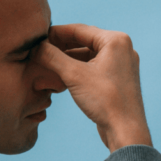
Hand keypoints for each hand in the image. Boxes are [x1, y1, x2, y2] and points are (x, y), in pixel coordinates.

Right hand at [33, 24, 151, 150]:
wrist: (125, 130)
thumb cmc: (105, 101)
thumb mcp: (73, 75)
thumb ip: (52, 57)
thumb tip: (35, 46)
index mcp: (115, 40)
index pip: (79, 30)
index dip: (55, 33)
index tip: (37, 37)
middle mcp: (122, 49)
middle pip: (84, 41)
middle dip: (61, 46)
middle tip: (39, 51)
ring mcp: (122, 65)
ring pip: (88, 56)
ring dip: (68, 59)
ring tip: (47, 63)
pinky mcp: (118, 79)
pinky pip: (94, 68)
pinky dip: (78, 69)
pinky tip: (61, 76)